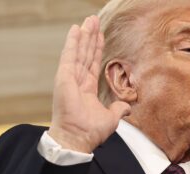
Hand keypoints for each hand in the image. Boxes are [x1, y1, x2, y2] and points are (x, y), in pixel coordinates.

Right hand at [48, 15, 130, 152]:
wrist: (78, 138)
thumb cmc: (90, 132)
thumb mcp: (111, 118)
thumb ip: (118, 109)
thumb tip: (126, 108)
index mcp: (87, 89)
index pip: (93, 63)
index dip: (97, 49)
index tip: (100, 36)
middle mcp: (77, 81)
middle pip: (86, 53)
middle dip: (90, 37)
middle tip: (93, 20)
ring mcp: (69, 78)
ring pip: (79, 51)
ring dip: (84, 35)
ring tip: (88, 20)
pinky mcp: (64, 77)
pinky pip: (69, 55)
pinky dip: (72, 42)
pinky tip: (76, 29)